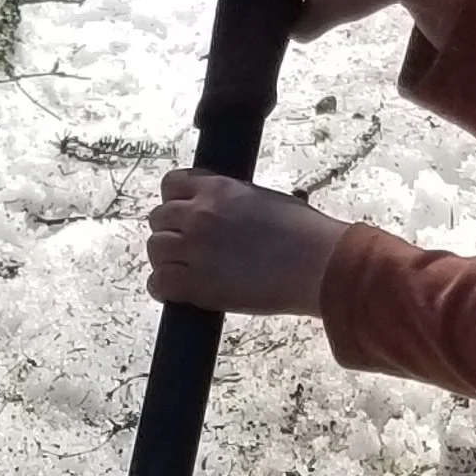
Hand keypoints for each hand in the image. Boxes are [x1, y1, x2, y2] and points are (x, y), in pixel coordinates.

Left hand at [149, 167, 337, 315]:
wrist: (319, 265)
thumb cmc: (306, 234)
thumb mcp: (268, 199)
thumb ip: (238, 201)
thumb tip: (234, 213)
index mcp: (218, 188)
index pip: (172, 184)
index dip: (175, 201)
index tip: (183, 214)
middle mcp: (201, 215)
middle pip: (159, 218)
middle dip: (170, 232)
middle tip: (186, 247)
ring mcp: (196, 249)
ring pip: (156, 250)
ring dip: (166, 259)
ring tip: (182, 270)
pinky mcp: (198, 285)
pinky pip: (159, 283)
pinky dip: (163, 288)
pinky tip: (176, 291)